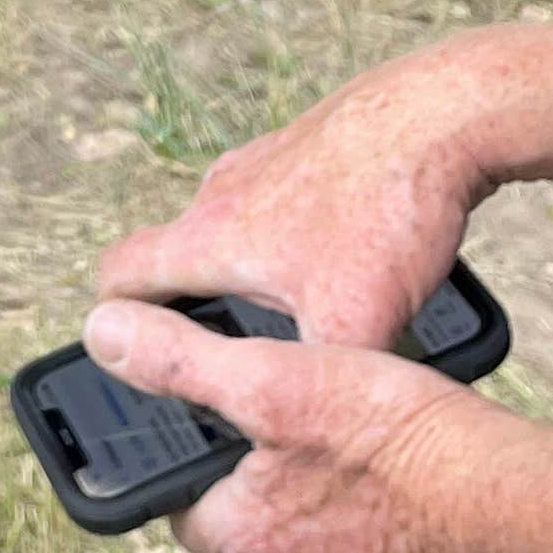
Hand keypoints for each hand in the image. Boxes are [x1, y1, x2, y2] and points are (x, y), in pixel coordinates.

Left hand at [81, 296, 540, 552]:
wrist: (527, 508)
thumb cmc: (399, 437)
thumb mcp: (275, 377)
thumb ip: (183, 361)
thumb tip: (101, 333)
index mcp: (252, 540)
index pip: (186, 511)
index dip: (191, 465)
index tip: (210, 428)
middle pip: (261, 531)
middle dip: (271, 482)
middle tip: (305, 423)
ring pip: (330, 550)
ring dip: (338, 506)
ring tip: (370, 446)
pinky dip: (402, 532)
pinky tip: (428, 487)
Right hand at [93, 41, 514, 349]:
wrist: (440, 116)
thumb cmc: (386, 213)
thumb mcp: (355, 325)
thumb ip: (318, 387)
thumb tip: (313, 437)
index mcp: (209, 236)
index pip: (120, 276)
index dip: (112, 320)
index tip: (127, 353)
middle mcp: (222, 191)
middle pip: (180, 256)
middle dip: (195, 307)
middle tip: (228, 354)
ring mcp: (265, 161)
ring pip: (235, 226)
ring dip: (251, 270)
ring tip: (300, 313)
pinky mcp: (311, 145)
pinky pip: (286, 201)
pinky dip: (301, 236)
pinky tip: (354, 262)